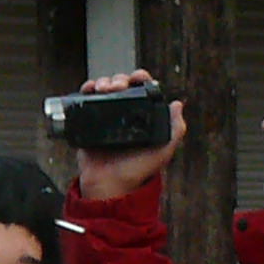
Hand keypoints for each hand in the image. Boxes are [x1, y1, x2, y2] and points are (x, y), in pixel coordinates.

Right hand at [71, 72, 186, 201]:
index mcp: (142, 117)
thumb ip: (175, 130)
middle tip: (116, 87)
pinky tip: (89, 89)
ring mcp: (105, 118)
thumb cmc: (137, 171)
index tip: (136, 78)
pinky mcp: (88, 124)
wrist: (110, 185)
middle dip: (118, 80)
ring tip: (102, 88)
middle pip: (121, 86)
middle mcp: (124, 115)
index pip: (142, 90)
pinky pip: (85, 101)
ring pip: (104, 90)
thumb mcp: (163, 151)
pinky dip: (86, 90)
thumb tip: (177, 104)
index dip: (140, 79)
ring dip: (103, 82)